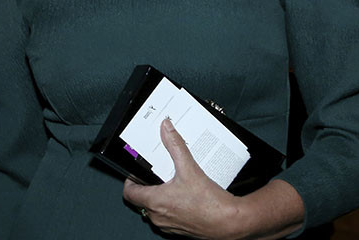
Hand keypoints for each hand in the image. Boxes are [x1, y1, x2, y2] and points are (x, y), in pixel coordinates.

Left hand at [123, 119, 240, 238]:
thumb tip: (166, 128)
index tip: (135, 172)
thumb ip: (175, 146)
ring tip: (171, 182)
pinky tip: (184, 196)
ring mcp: (168, 226)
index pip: (129, 193)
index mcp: (155, 202)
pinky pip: (168, 217)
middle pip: (141, 200)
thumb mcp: (189, 168)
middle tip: (156, 174)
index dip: (130, 181)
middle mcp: (158, 217)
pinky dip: (171, 206)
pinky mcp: (179, 230)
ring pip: (155, 210)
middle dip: (147, 186)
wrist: (229, 223)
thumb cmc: (209, 202)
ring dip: (159, 197)